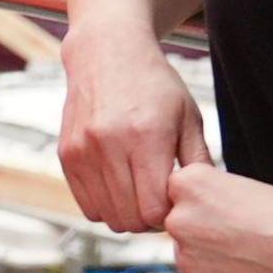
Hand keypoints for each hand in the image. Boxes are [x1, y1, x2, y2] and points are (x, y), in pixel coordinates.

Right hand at [54, 20, 210, 231]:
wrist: (108, 52)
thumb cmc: (155, 85)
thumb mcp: (188, 117)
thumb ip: (199, 162)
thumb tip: (205, 201)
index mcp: (147, 137)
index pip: (154, 210)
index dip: (168, 215)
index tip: (174, 201)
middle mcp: (110, 145)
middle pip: (130, 219)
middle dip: (148, 220)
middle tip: (158, 200)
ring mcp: (83, 150)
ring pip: (107, 216)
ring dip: (126, 215)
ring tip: (139, 193)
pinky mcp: (67, 154)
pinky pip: (86, 204)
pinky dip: (104, 206)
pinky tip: (119, 187)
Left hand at [162, 163, 272, 272]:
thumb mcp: (253, 188)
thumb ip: (217, 199)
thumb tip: (207, 214)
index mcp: (192, 185)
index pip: (181, 190)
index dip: (209, 201)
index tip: (231, 208)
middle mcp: (181, 222)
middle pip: (183, 226)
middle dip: (207, 232)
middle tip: (247, 237)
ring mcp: (190, 263)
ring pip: (194, 259)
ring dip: (215, 261)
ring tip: (257, 259)